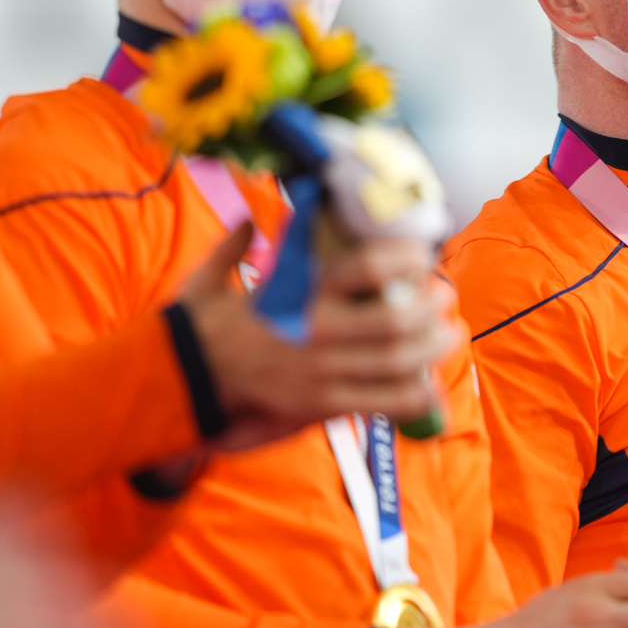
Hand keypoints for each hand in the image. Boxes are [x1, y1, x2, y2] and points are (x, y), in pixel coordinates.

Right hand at [178, 225, 450, 449]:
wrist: (179, 383)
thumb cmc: (199, 330)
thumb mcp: (208, 281)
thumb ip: (231, 249)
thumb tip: (247, 222)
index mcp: (299, 295)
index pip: (367, 267)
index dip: (405, 259)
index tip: (422, 257)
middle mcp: (317, 332)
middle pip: (397, 319)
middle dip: (431, 307)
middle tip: (444, 298)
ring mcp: (322, 372)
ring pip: (398, 361)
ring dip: (433, 348)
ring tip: (449, 335)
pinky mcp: (321, 405)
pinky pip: (382, 403)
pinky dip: (416, 397)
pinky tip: (434, 389)